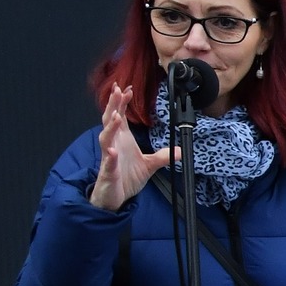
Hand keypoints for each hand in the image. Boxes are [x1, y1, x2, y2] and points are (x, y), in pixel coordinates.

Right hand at [89, 83, 173, 210]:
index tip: (127, 89)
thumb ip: (163, 156)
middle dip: (113, 105)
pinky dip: (110, 156)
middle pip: (110, 120)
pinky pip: (108, 163)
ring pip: (106, 138)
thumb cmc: (126, 177)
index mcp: (122, 140)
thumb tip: (179, 150)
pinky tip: (113, 151)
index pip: (120, 116)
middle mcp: (114, 145)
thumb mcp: (149, 165)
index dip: (122, 102)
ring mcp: (109, 157)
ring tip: (116, 116)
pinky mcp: (108, 172)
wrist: (115, 196)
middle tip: (117, 91)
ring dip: (111, 127)